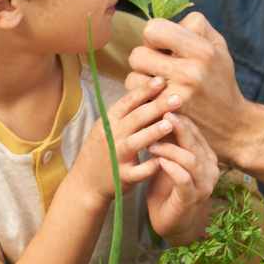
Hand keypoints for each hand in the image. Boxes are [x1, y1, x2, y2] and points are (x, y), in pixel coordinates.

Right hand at [73, 75, 183, 204]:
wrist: (85, 183)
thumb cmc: (102, 150)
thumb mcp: (108, 127)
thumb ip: (127, 112)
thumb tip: (150, 89)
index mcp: (108, 122)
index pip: (127, 102)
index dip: (144, 90)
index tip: (161, 80)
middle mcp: (111, 137)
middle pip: (135, 118)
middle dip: (157, 107)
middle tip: (178, 98)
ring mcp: (116, 158)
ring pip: (135, 143)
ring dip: (152, 132)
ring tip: (170, 123)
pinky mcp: (122, 177)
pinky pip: (138, 172)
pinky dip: (149, 166)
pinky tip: (164, 159)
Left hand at [127, 12, 251, 162]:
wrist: (232, 125)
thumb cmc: (220, 80)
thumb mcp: (219, 47)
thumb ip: (194, 26)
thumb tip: (163, 22)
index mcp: (202, 50)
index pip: (154, 28)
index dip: (155, 36)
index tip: (164, 46)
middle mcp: (189, 73)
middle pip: (138, 54)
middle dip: (146, 58)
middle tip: (160, 66)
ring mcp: (176, 97)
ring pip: (133, 77)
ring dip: (142, 79)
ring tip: (161, 83)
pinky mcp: (167, 115)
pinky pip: (137, 98)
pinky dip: (143, 98)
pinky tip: (158, 97)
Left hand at [145, 112, 218, 243]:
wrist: (170, 222)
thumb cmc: (168, 188)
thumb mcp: (168, 159)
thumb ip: (169, 141)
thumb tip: (158, 111)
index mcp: (206, 156)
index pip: (196, 132)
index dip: (180, 118)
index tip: (162, 107)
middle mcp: (210, 169)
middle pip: (195, 142)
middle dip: (178, 128)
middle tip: (161, 115)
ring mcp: (203, 185)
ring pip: (190, 159)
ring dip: (170, 149)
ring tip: (151, 143)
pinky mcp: (192, 198)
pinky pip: (184, 179)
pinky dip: (171, 168)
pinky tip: (159, 161)